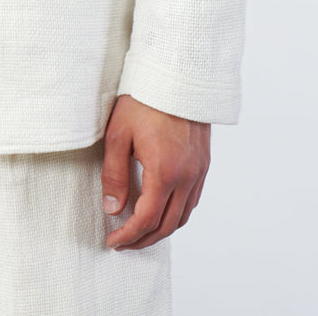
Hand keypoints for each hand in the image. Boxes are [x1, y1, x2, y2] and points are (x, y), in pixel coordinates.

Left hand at [101, 94, 209, 249]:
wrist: (177, 73)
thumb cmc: (144, 99)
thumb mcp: (118, 135)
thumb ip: (114, 175)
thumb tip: (113, 209)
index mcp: (165, 172)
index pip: (146, 219)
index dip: (128, 235)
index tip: (113, 242)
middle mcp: (187, 176)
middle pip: (167, 225)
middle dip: (144, 239)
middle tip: (124, 243)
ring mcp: (199, 170)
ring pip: (184, 216)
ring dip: (162, 230)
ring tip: (141, 231)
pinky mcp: (204, 163)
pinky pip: (193, 200)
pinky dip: (177, 214)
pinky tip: (162, 209)